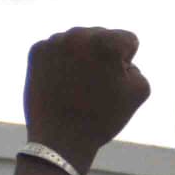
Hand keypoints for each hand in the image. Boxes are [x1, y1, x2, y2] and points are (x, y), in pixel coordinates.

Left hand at [22, 28, 150, 174]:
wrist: (59, 140)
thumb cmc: (103, 117)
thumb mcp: (139, 89)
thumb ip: (135, 62)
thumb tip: (113, 54)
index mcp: (107, 41)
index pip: (128, 40)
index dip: (125, 64)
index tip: (111, 83)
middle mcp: (79, 34)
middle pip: (101, 36)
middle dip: (101, 57)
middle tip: (92, 86)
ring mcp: (54, 42)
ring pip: (78, 41)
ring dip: (81, 57)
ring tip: (76, 85)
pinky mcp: (36, 51)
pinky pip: (57, 49)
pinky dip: (60, 62)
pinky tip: (60, 82)